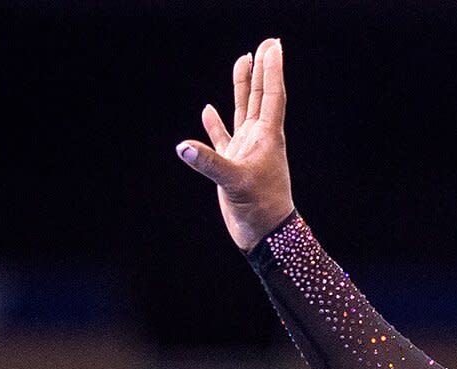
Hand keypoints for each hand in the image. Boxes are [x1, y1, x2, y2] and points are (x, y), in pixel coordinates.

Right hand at [174, 37, 296, 252]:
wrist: (265, 236)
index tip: (273, 45)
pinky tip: (208, 110)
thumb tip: (184, 147)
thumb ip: (210, 163)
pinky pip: (222, 138)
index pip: (271, 96)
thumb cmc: (260, 210)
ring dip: (242, 87)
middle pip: (260, 96)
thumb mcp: (235, 183)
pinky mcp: (232, 165)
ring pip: (243, 110)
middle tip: (266, 43)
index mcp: (267, 137)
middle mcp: (259, 139)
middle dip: (262, 69)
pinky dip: (215, 124)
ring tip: (243, 60)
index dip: (272, 70)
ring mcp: (246, 150)